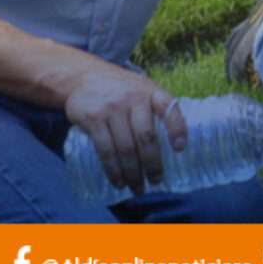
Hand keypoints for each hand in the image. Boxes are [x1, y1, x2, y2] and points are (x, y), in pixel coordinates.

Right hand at [64, 66, 185, 195]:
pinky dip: (113, 170)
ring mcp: (111, 108)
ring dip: (132, 173)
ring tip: (136, 187)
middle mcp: (132, 98)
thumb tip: (175, 143)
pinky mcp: (93, 119)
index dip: (177, 128)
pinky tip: (118, 180)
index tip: (180, 148)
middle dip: (152, 164)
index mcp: (150, 91)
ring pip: (126, 148)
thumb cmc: (119, 88)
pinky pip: (105, 150)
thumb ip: (155, 108)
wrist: (82, 76)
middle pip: (146, 137)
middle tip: (156, 181)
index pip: (169, 108)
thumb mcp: (141, 88)